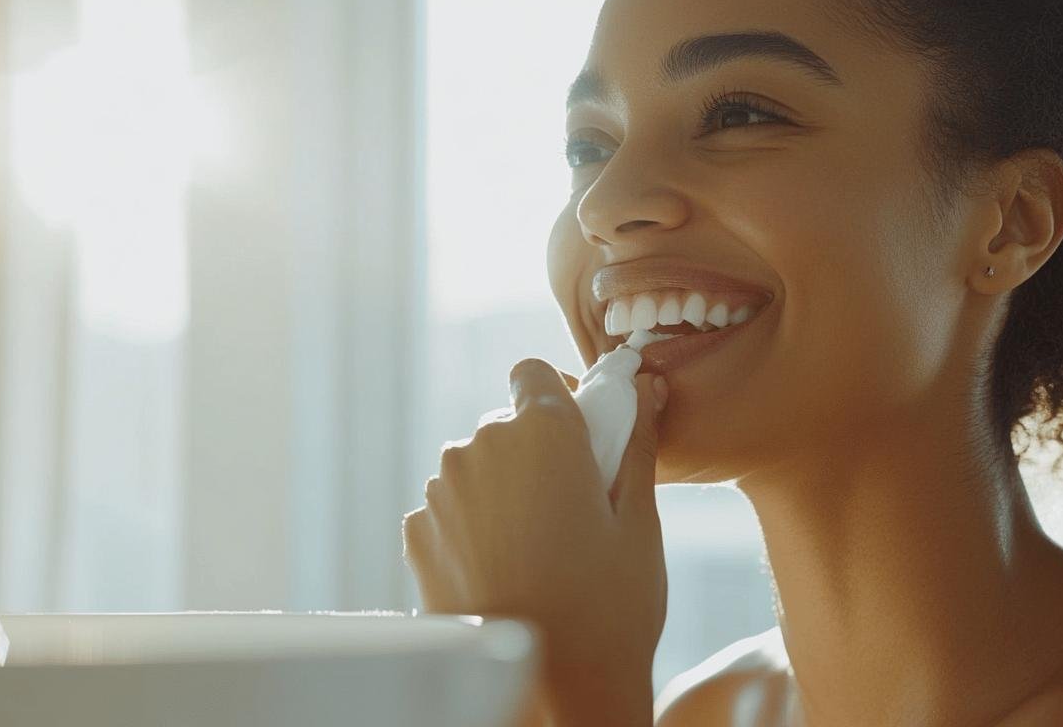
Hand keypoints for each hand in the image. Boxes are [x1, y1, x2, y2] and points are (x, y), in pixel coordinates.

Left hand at [402, 358, 669, 725]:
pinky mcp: (417, 530)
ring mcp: (441, 489)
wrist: (547, 690)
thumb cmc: (607, 606)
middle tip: (573, 509)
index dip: (558, 396)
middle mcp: (480, 446)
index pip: (533, 372)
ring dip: (502, 490)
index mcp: (542, 430)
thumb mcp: (639, 520)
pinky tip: (505, 570)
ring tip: (540, 552)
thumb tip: (645, 387)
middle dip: (535, 452)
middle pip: (506, 425)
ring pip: (476, 467)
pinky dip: (474, 525)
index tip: (580, 435)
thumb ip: (634, 442)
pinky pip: (451, 506)